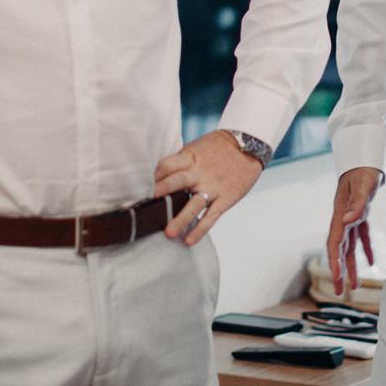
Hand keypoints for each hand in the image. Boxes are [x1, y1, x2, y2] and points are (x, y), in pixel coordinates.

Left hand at [154, 130, 263, 244]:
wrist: (248, 145)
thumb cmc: (217, 148)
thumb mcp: (195, 148)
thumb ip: (178, 161)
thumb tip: (155, 174)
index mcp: (189, 158)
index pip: (166, 165)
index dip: (152, 175)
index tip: (137, 187)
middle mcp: (199, 173)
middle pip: (176, 182)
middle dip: (160, 194)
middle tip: (143, 206)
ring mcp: (212, 187)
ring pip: (193, 205)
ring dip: (180, 219)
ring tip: (168, 234)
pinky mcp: (225, 199)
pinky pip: (211, 216)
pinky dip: (200, 229)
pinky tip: (188, 241)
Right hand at [325, 168, 381, 293]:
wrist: (364, 158)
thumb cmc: (363, 171)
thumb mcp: (362, 186)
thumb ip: (356, 205)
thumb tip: (347, 222)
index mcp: (340, 215)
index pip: (334, 242)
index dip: (334, 261)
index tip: (336, 278)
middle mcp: (342, 218)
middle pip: (339, 250)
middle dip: (338, 271)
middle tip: (339, 293)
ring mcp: (350, 217)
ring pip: (349, 247)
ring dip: (351, 266)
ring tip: (354, 287)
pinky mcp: (359, 214)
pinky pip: (361, 236)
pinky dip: (366, 249)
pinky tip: (372, 262)